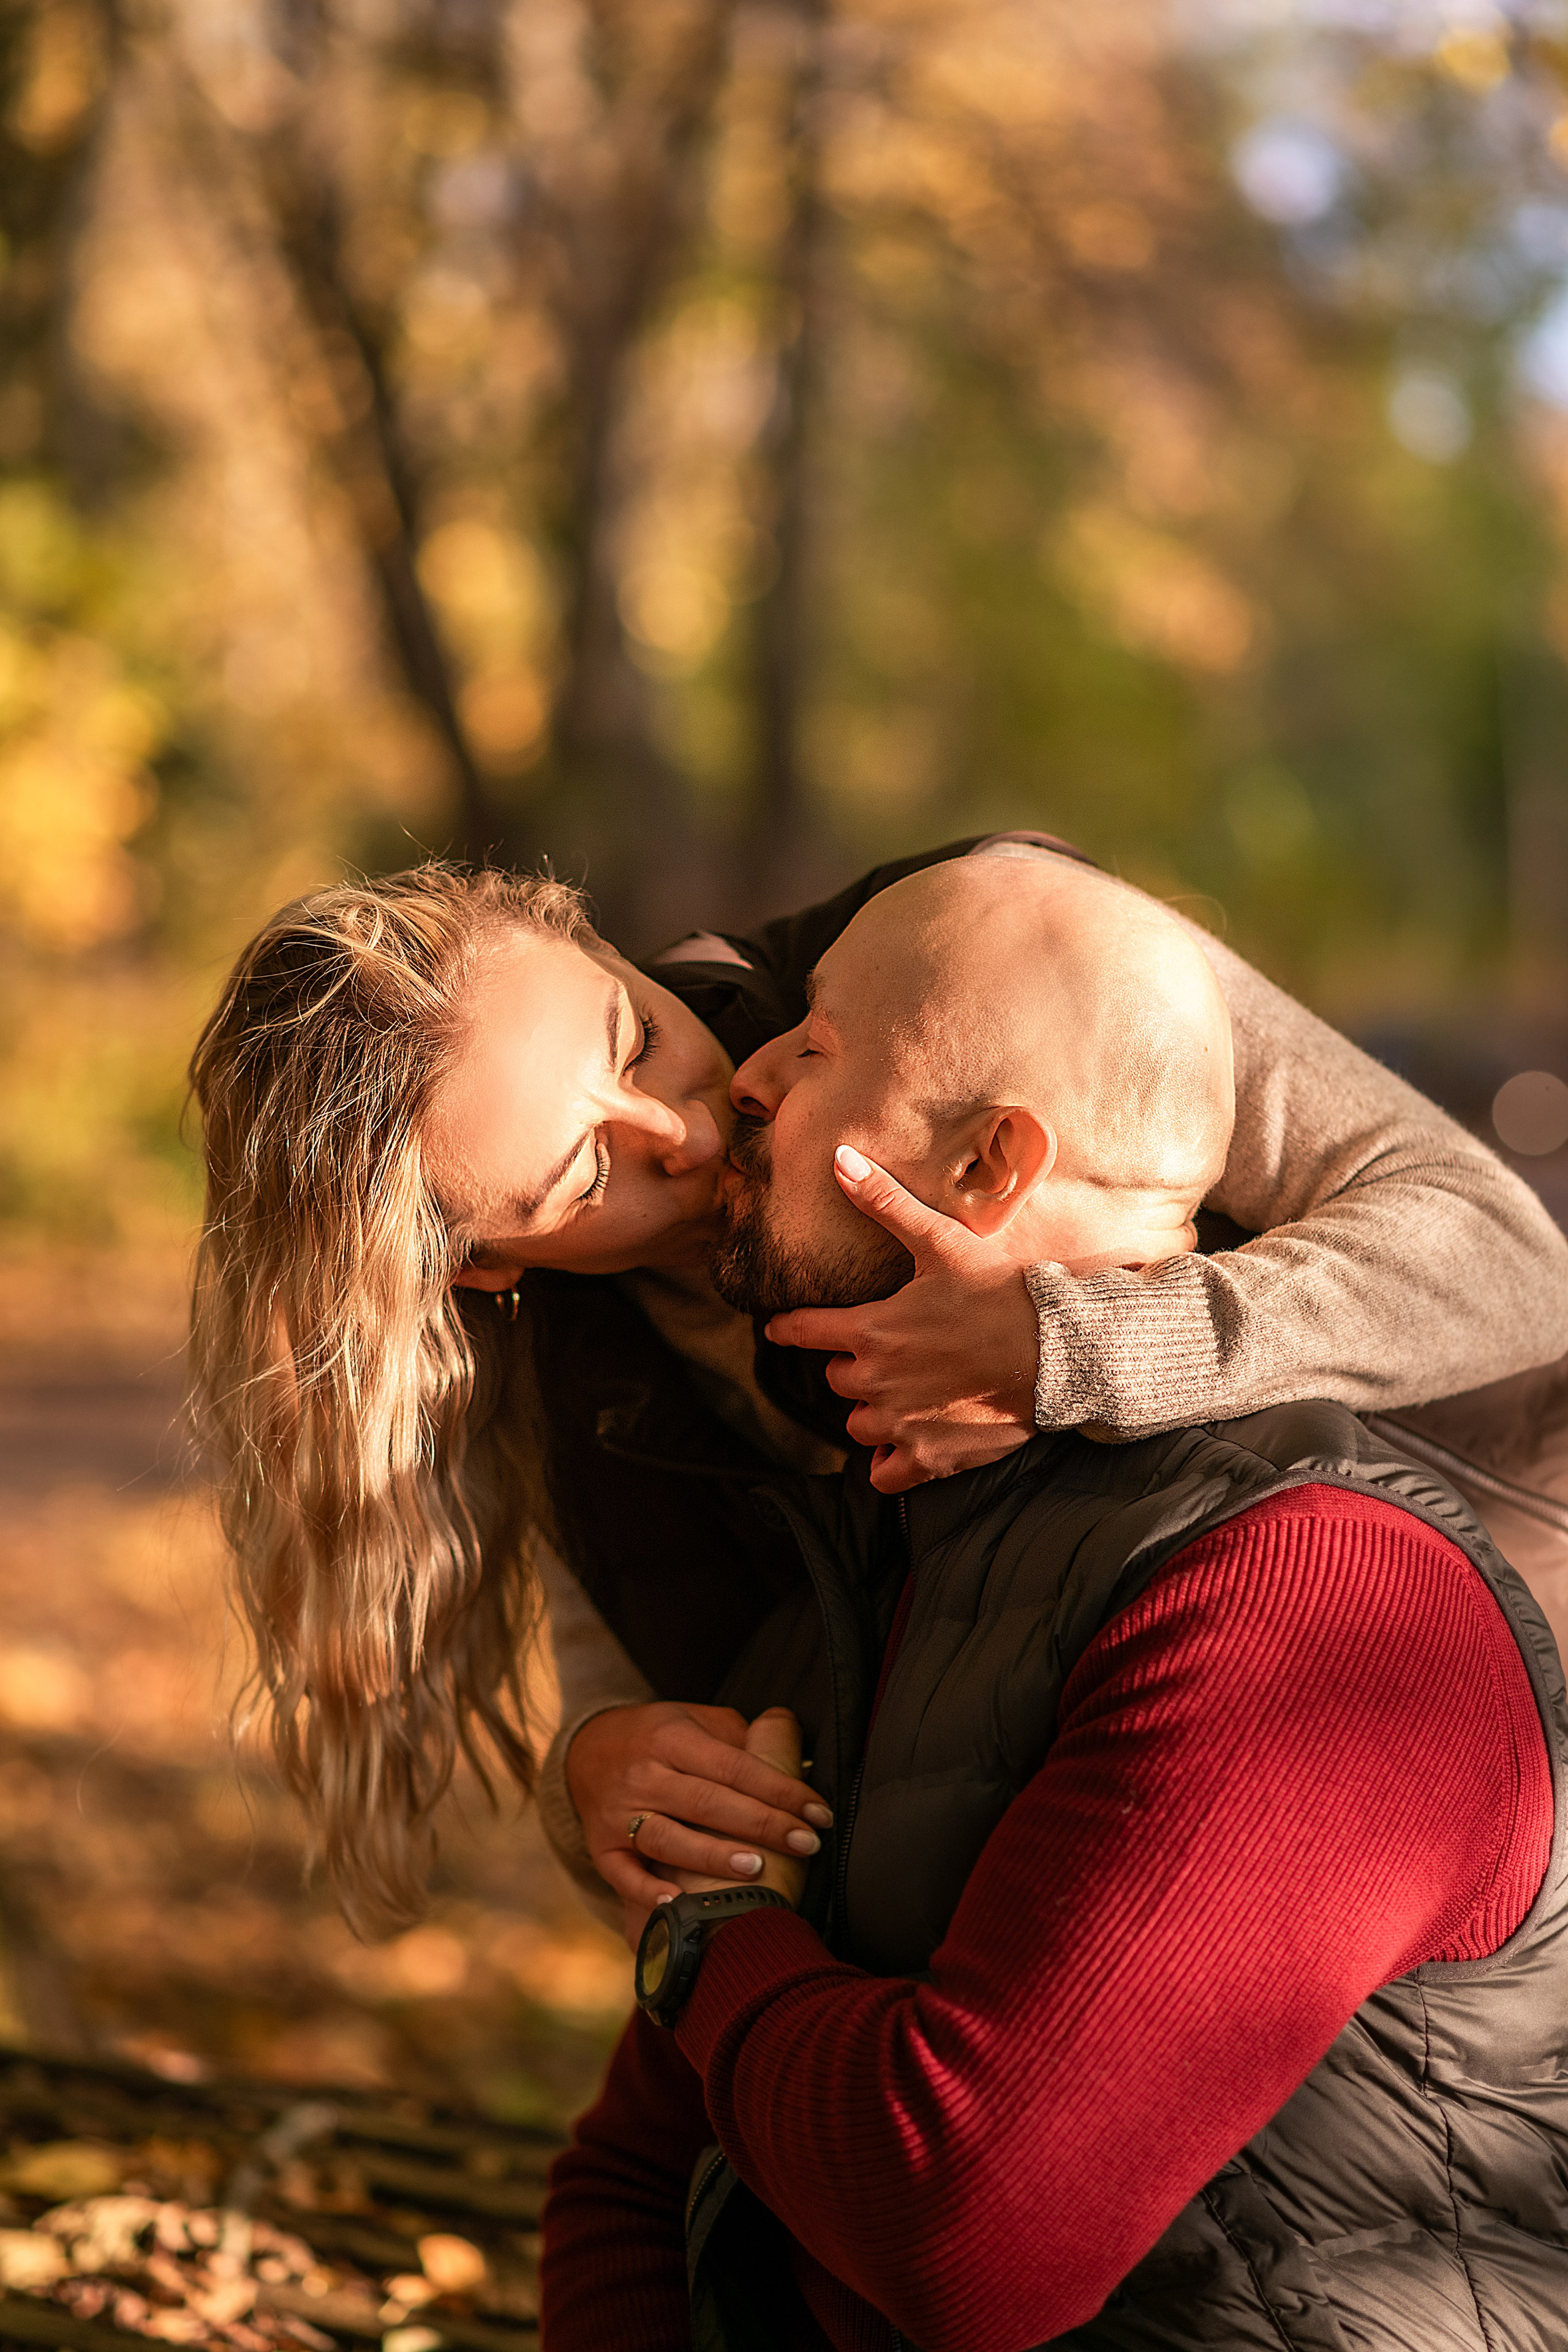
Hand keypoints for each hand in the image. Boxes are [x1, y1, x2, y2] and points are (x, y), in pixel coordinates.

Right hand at [568, 1699, 831, 1912]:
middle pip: (707, 1801)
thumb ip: (740, 1740)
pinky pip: (622, 1873)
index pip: (734, 1766)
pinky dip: (646, 1890)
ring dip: (711, 1855)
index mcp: (672, 1737)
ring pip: (667, 1836)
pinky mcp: (602, 1847)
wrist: (586, 1750)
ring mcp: (619, 1813)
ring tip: (756, 1869)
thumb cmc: (661, 1737)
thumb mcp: (695, 1720)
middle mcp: (644, 1773)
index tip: (818, 1813)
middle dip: (762, 1824)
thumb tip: (799, 1761)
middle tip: (807, 1844)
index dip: (780, 1789)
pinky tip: (678, 1901)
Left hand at [764, 1147, 1039, 1492]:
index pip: (804, 1332)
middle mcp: (877, 1382)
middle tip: (884, 1351)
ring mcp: (902, 1424)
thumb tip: (838, 1157)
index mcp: (871, 1331)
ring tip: (900, 1393)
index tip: (779, 1328)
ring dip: (871, 1410)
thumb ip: (884, 1203)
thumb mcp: (940, 1243)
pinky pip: (885, 1475)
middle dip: (854, 1365)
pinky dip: (888, 1463)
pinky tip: (904, 1444)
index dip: (789, 1328)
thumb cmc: (999, 1293)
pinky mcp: (931, 1458)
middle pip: (837, 1379)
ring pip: (858, 1425)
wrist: (1056, 1352)